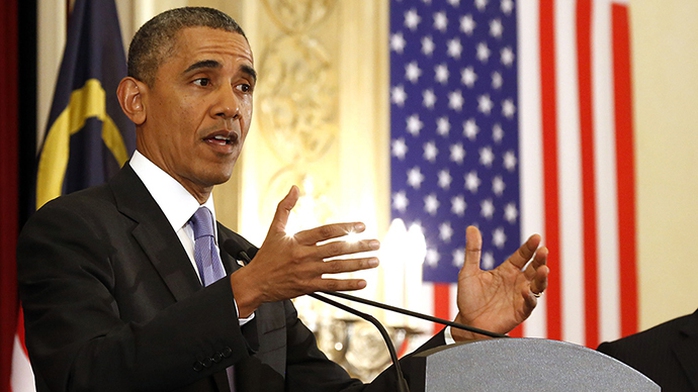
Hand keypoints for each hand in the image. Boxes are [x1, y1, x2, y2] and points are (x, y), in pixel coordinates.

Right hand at [230, 186, 379, 315]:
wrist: (255, 282)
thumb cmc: (266, 255)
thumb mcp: (275, 229)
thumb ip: (285, 207)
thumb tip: (294, 188)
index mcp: (299, 240)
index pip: (326, 231)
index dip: (345, 228)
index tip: (361, 226)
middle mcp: (305, 256)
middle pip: (337, 249)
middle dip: (358, 246)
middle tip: (375, 244)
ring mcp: (307, 272)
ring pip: (337, 267)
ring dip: (358, 264)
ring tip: (374, 261)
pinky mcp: (308, 287)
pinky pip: (331, 286)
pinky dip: (347, 284)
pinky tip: (362, 282)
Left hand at [451, 226, 548, 340]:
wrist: (466, 323)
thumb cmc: (468, 298)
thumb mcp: (469, 271)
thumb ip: (472, 251)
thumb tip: (471, 228)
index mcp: (506, 271)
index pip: (522, 256)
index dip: (529, 247)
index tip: (536, 238)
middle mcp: (516, 282)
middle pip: (533, 268)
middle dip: (540, 259)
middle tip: (543, 250)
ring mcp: (519, 297)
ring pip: (537, 285)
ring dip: (542, 277)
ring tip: (543, 269)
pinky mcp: (520, 311)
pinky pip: (529, 304)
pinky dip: (530, 297)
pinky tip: (526, 290)